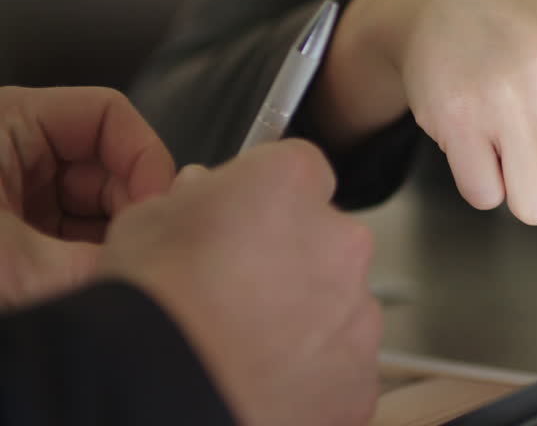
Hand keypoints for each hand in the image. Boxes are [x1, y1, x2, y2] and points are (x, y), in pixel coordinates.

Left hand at [0, 86, 173, 305]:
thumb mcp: (18, 268)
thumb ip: (103, 264)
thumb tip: (171, 267)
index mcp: (6, 123)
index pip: (108, 113)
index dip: (145, 158)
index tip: (159, 210)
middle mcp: (12, 149)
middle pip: (110, 160)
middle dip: (134, 206)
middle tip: (144, 250)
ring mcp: (14, 191)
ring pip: (96, 200)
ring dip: (117, 235)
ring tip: (118, 271)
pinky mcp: (13, 229)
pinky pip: (73, 230)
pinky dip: (93, 253)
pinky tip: (97, 279)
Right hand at [100, 140, 380, 425]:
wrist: (162, 392)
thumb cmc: (151, 304)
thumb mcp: (149, 218)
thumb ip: (196, 196)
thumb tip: (204, 194)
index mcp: (293, 183)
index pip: (301, 171)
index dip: (269, 196)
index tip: (245, 219)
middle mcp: (341, 239)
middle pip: (327, 239)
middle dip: (292, 259)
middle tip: (240, 292)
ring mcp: (358, 311)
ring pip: (338, 304)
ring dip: (305, 318)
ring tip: (245, 345)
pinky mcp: (361, 375)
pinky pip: (341, 366)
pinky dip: (311, 373)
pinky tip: (263, 380)